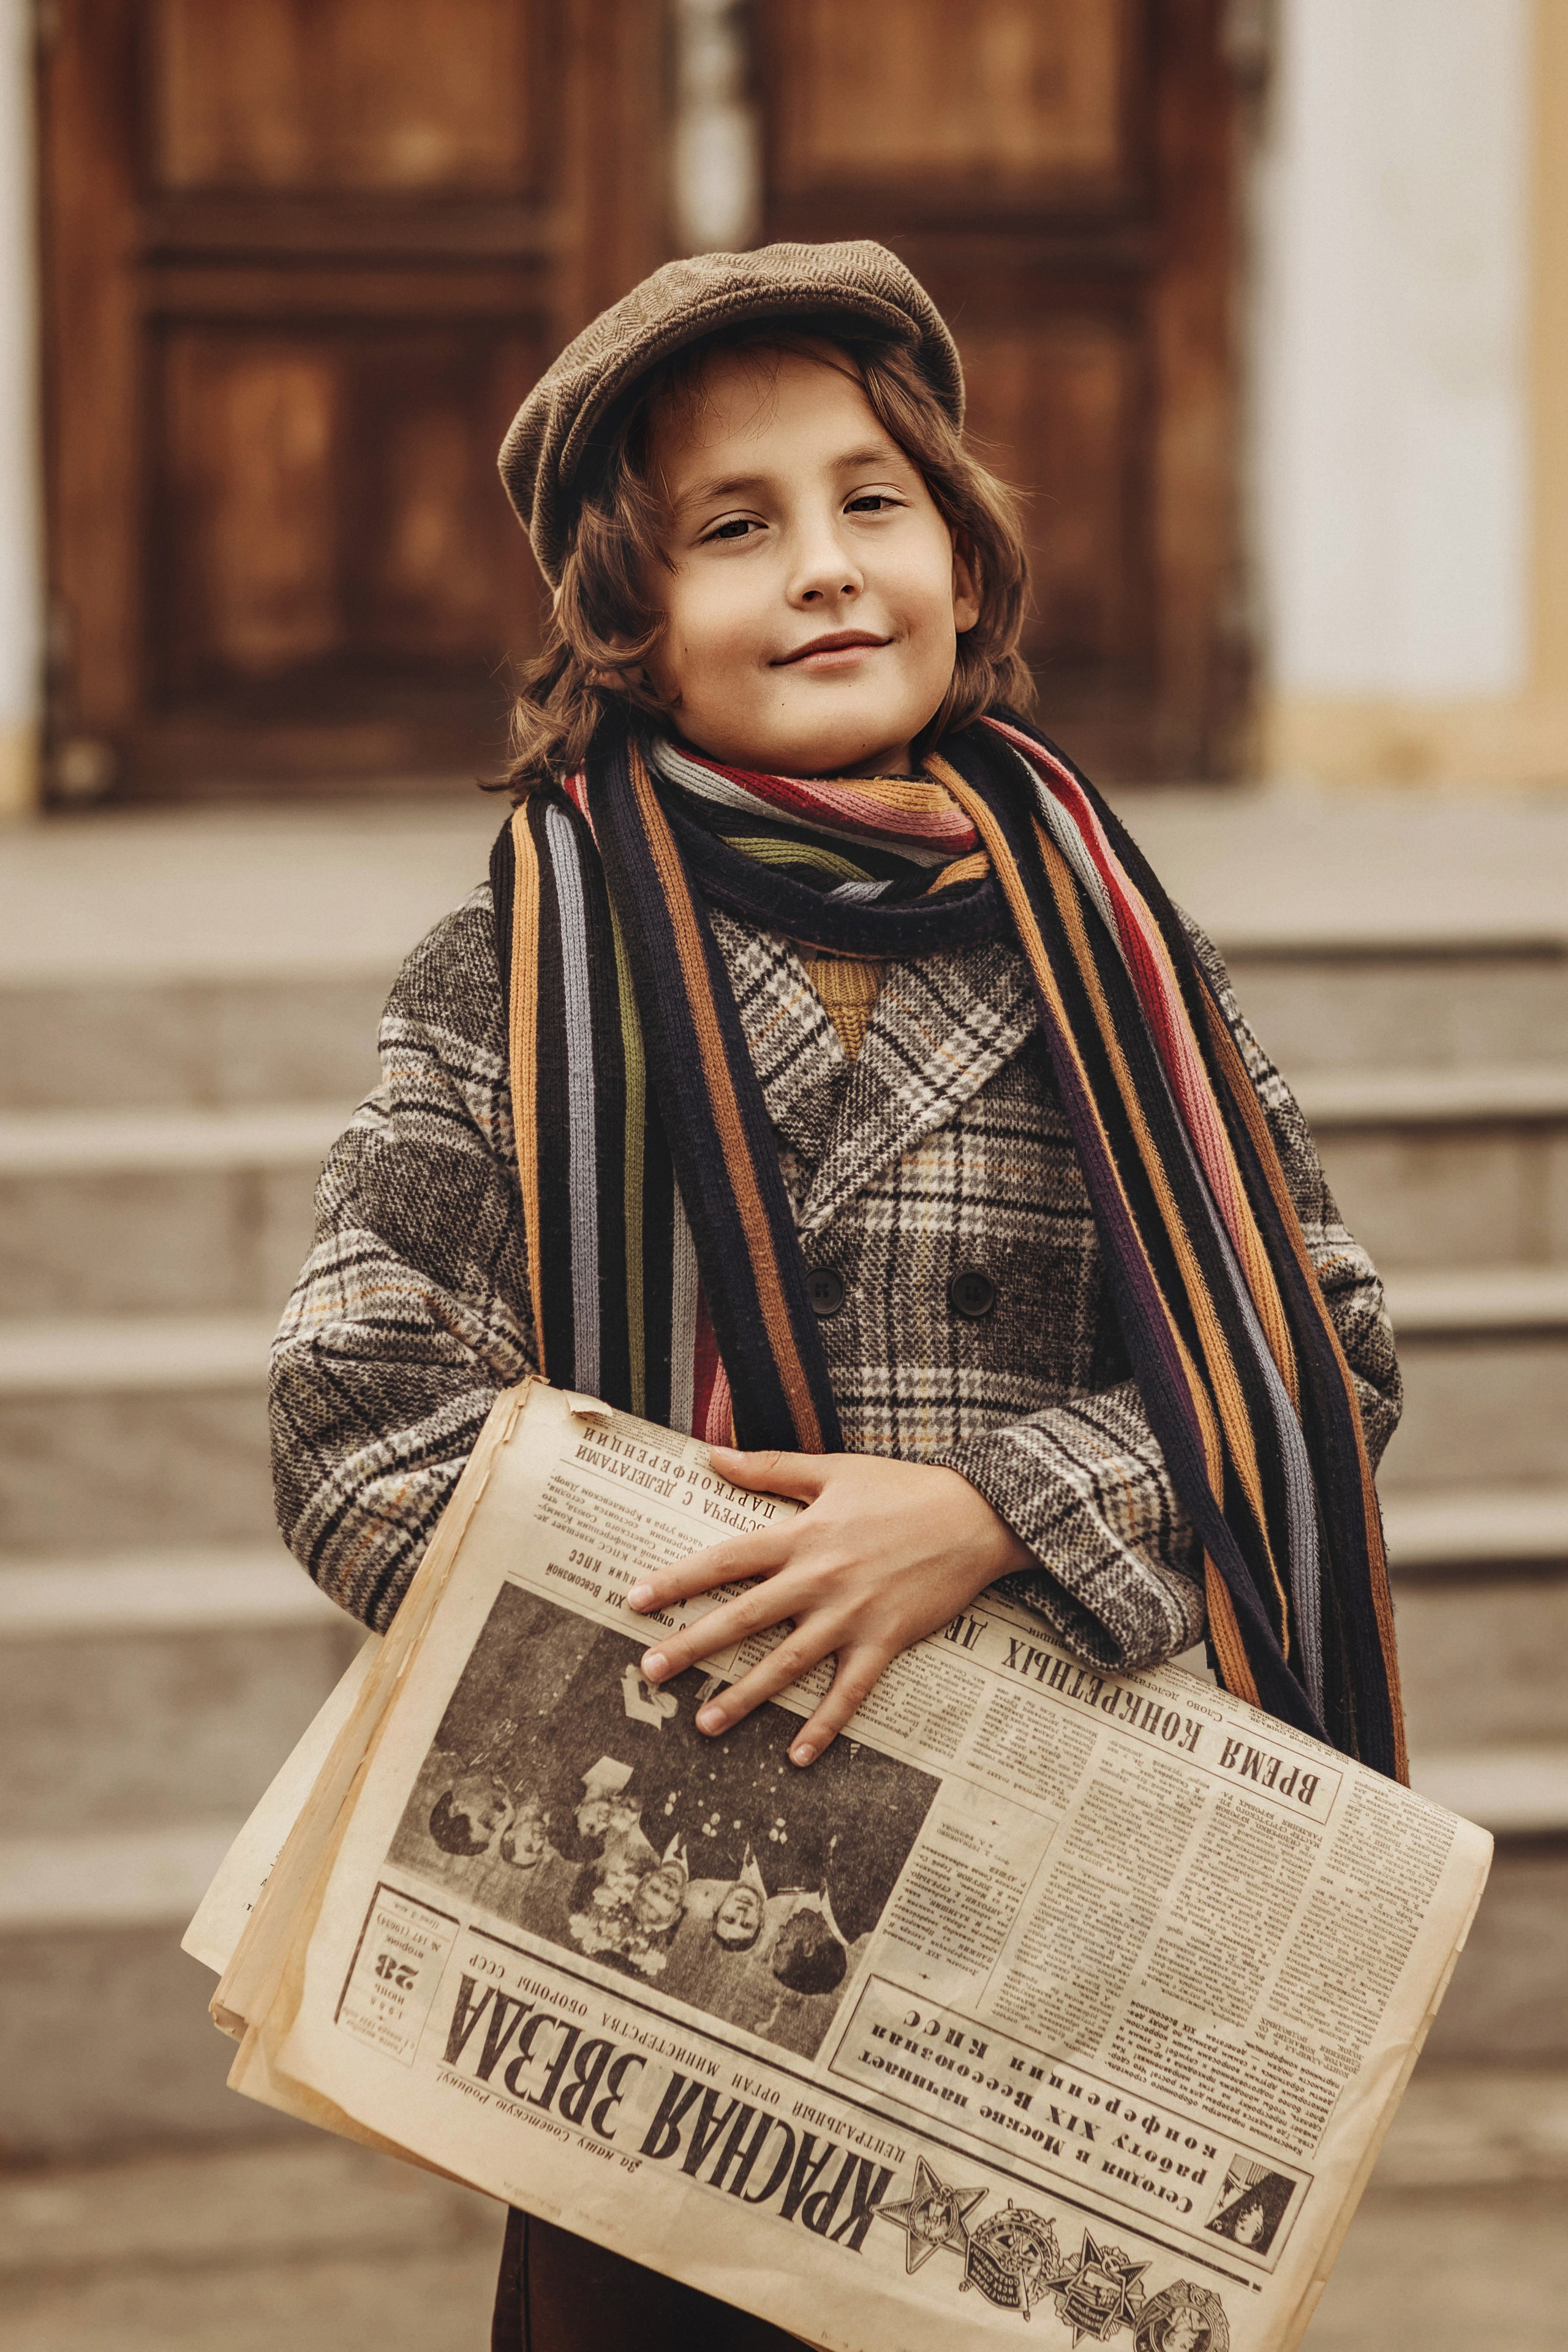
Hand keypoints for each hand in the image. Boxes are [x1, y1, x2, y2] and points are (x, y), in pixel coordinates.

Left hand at [626, 1448, 1028, 1766]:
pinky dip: (824, 1726)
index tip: (635, 1600)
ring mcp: (852, 1615)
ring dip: (745, 1696)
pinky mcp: (885, 1642)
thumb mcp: (834, 1470)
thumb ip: (770, 1469)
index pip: (725, 1560)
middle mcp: (818, 1579)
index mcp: (801, 1535)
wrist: (977, 1515)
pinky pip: (849, 1692)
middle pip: (744, 1616)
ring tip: (704, 1722)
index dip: (678, 1580)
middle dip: (693, 1645)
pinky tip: (797, 1758)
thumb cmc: (904, 1487)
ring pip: (787, 1663)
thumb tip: (711, 1457)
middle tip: (649, 1671)